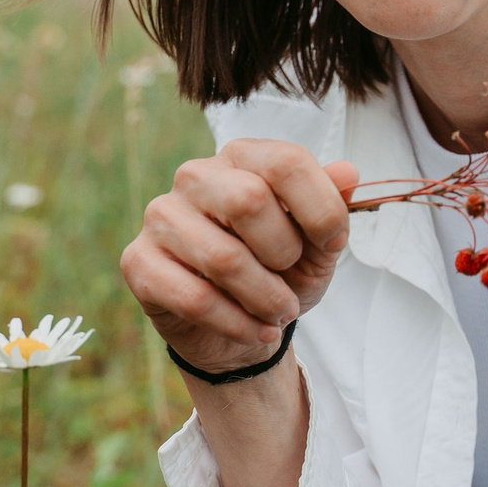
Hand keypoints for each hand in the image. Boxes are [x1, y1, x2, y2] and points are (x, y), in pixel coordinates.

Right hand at [122, 140, 358, 373]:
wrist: (242, 327)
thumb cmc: (280, 273)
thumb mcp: (317, 244)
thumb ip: (332, 207)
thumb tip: (349, 173)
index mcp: (242, 157)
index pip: (286, 162)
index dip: (321, 210)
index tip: (331, 244)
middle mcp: (195, 176)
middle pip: (248, 200)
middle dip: (284, 254)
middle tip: (292, 280)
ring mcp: (161, 216)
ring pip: (222, 258)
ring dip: (265, 299)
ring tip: (279, 314)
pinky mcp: (138, 262)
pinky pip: (194, 298)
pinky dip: (236, 323)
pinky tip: (255, 329)